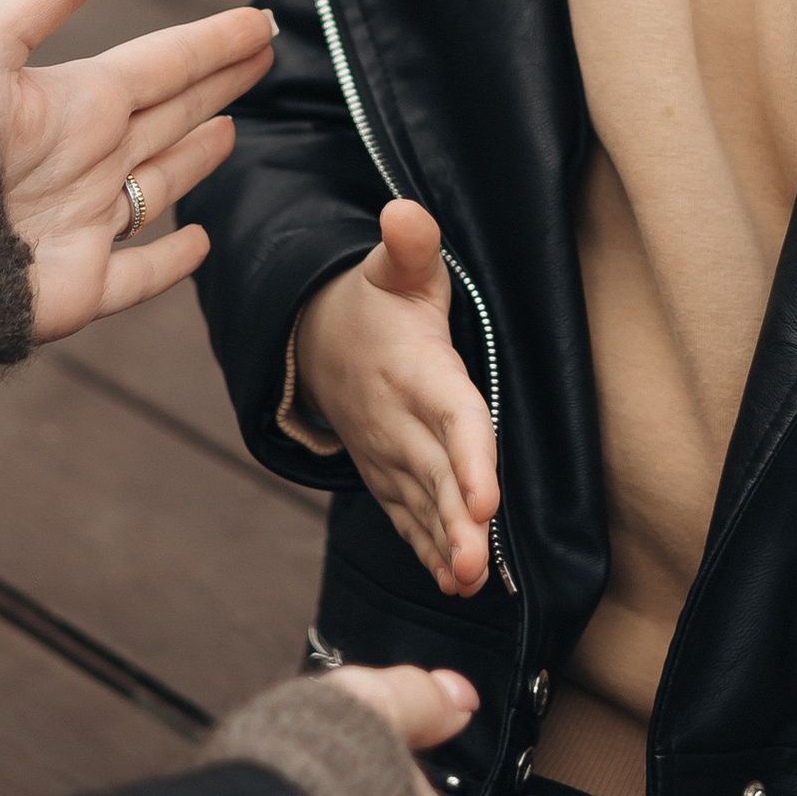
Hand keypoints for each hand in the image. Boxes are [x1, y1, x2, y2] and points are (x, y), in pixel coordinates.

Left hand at [0, 0, 271, 340]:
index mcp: (74, 103)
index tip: (258, 21)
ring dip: (195, 160)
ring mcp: (84, 224)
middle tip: (265, 54)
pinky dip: (172, 260)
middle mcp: (85, 160)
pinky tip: (199, 240)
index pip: (163, 63)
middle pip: (170, 114)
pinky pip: (139, 273)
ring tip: (229, 131)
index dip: (213, 42)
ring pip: (158, 186)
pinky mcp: (77, 287)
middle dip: (217, 84)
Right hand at [293, 200, 497, 595]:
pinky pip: (405, 516)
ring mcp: (388, 452)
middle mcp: (399, 419)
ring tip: (467, 583)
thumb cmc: (375, 301)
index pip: (450, 415)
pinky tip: (452, 582)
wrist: (312, 340)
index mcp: (415, 371)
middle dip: (454, 522)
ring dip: (442, 545)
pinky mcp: (384, 473)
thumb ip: (410, 246)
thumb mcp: (394, 267)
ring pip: (418, 505)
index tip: (484, 499)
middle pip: (434, 475)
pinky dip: (425, 548)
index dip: (467, 457)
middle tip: (476, 564)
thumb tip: (405, 212)